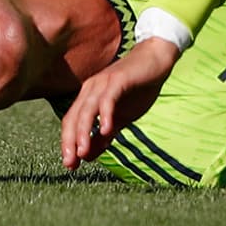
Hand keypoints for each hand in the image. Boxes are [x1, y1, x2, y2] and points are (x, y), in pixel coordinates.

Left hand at [60, 37, 182, 168]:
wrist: (157, 61)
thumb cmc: (139, 89)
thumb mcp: (121, 118)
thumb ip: (105, 135)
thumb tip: (88, 155)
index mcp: (88, 98)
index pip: (71, 122)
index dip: (68, 144)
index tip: (70, 164)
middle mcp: (90, 90)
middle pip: (73, 118)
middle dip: (70, 142)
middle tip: (70, 163)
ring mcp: (103, 84)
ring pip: (86, 110)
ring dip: (83, 132)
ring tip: (82, 152)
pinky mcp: (118, 80)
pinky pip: (107, 99)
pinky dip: (105, 115)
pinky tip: (106, 130)